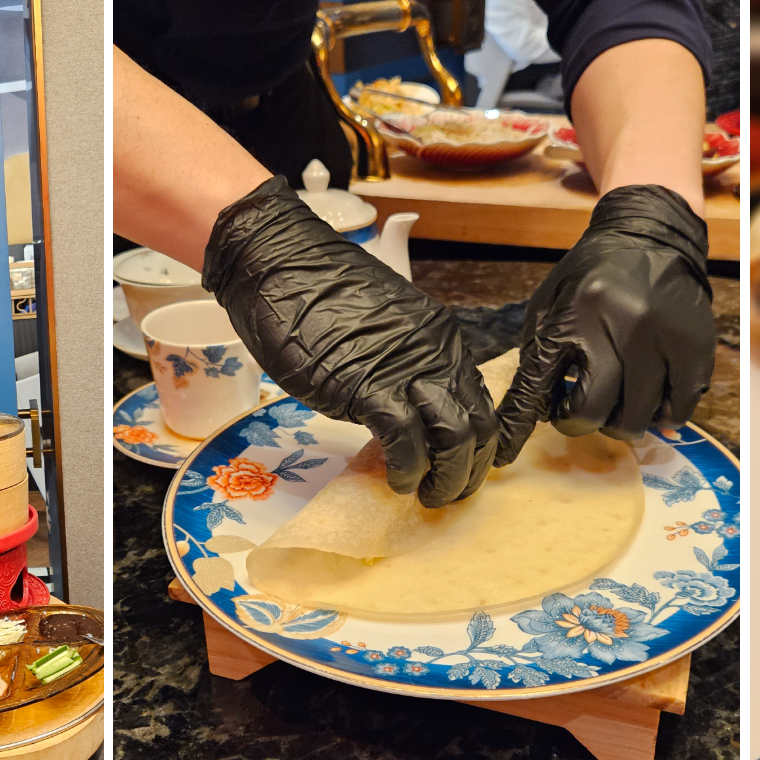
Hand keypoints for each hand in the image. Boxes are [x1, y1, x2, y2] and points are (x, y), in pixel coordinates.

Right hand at [203, 177, 497, 506]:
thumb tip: (406, 406)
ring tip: (427, 495)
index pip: (481, 402)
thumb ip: (403, 364)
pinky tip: (398, 481)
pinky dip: (408, 470)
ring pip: (455, 438)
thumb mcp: (380, 329)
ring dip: (446, 479)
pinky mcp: (368, 387)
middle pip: (479, 426)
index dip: (478, 443)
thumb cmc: (318, 293)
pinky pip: (406, 441)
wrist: (278, 264)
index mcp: (442, 340)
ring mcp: (406, 371)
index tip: (463, 466)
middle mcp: (437, 355)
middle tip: (449, 493)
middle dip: (471, 470)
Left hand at [495, 184, 713, 464]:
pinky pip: (681, 406)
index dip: (518, 427)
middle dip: (580, 422)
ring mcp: (662, 336)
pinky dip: (664, 415)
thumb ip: (539, 355)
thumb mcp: (549, 305)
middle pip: (596, 411)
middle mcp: (620, 326)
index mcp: (573, 315)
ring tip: (616, 405)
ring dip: (622, 423)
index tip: (506, 453)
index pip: (537, 387)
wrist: (650, 234)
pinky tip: (651, 401)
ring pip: (640, 416)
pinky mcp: (694, 343)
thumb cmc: (591, 275)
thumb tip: (530, 414)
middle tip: (579, 411)